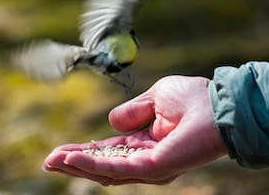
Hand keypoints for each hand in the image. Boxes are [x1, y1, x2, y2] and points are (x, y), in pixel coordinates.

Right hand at [43, 75, 226, 184]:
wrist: (219, 104)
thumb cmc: (194, 98)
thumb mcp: (156, 97)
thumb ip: (133, 111)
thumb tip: (112, 121)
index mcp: (146, 141)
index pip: (109, 150)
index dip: (85, 150)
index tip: (61, 150)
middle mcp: (146, 157)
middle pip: (103, 165)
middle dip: (75, 163)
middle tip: (49, 161)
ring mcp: (150, 165)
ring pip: (106, 171)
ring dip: (78, 165)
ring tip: (53, 161)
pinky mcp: (154, 167)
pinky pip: (117, 168)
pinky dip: (92, 164)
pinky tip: (72, 158)